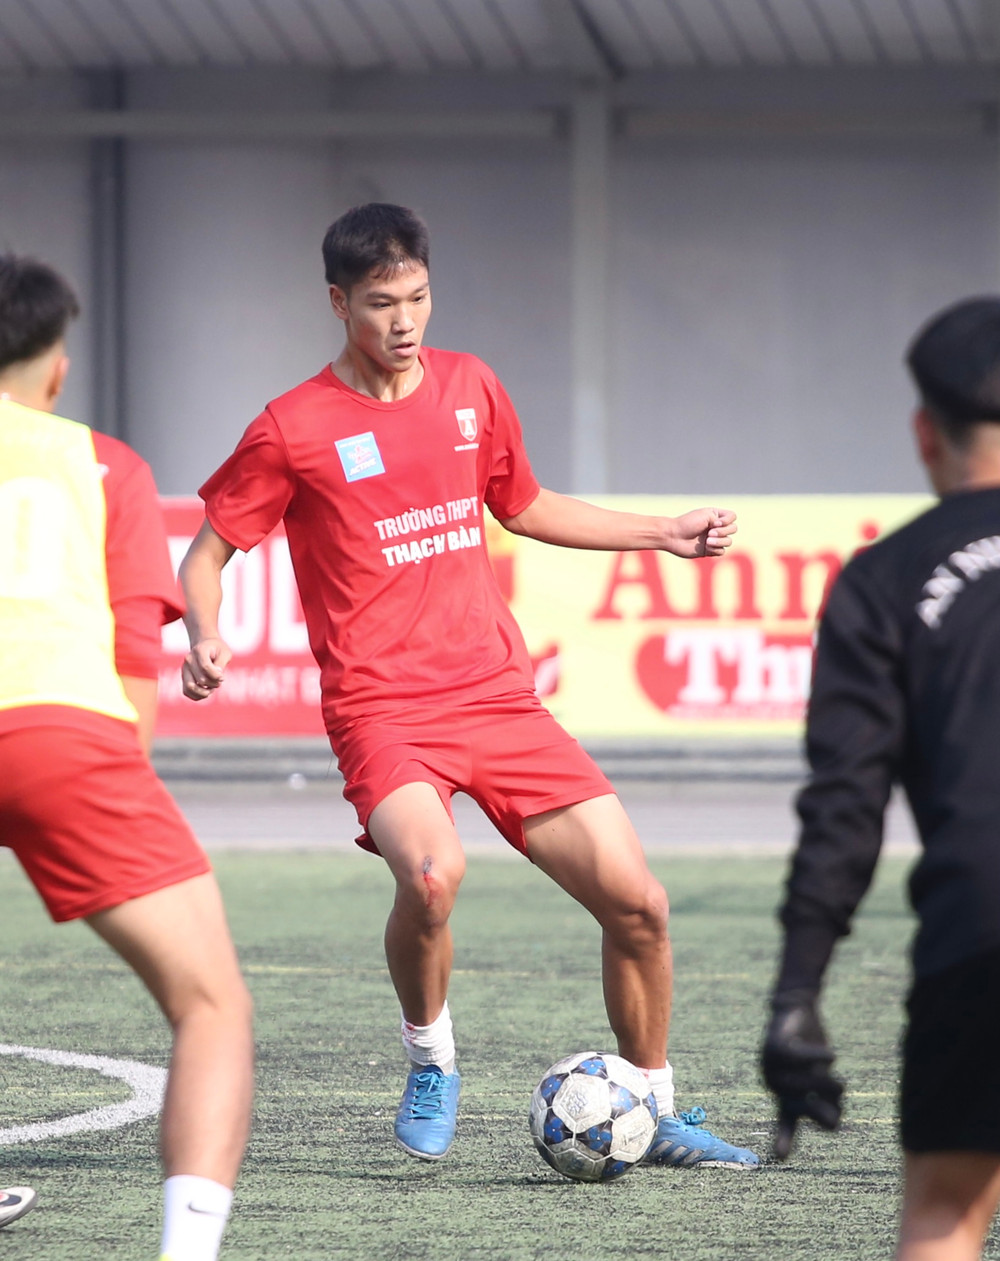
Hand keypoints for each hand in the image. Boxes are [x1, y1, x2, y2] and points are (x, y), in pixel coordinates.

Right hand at [181, 637, 231, 700]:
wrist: (205, 646)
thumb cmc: (217, 650)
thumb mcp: (225, 652)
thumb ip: (222, 663)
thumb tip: (218, 676)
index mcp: (199, 651)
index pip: (205, 667)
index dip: (216, 676)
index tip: (222, 677)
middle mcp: (189, 660)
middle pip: (201, 679)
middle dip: (214, 684)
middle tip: (219, 681)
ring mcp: (184, 669)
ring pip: (190, 687)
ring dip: (204, 692)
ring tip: (211, 688)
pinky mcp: (183, 677)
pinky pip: (186, 692)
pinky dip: (197, 696)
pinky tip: (206, 691)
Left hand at [665, 508, 736, 557]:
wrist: (674, 536)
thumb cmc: (688, 523)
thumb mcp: (706, 515)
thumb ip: (721, 521)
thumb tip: (727, 534)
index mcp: (715, 516)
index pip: (732, 517)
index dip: (727, 521)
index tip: (714, 523)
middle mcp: (716, 527)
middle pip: (733, 529)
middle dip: (723, 532)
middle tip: (710, 533)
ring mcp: (714, 539)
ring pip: (729, 541)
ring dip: (720, 541)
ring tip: (707, 541)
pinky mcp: (710, 550)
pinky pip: (722, 551)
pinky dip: (716, 549)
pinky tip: (706, 547)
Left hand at [761, 1001, 843, 1160]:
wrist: (796, 1009)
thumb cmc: (811, 1048)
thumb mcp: (823, 1078)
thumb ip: (827, 1100)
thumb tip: (833, 1124)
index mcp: (785, 1096)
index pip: (786, 1123)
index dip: (784, 1140)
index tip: (780, 1158)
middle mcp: (776, 1086)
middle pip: (811, 1109)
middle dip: (830, 1102)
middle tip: (838, 1089)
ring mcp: (773, 1067)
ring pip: (812, 1084)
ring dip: (830, 1078)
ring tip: (834, 1067)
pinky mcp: (777, 1047)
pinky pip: (805, 1058)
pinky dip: (821, 1056)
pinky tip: (830, 1053)